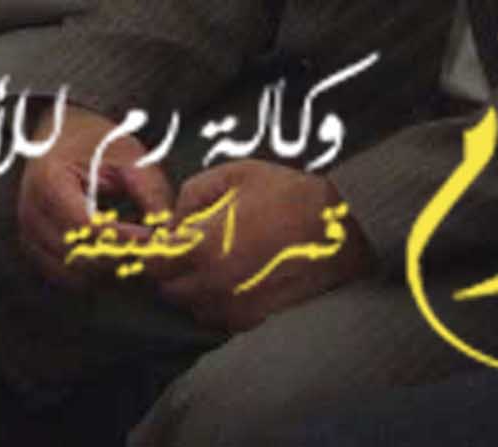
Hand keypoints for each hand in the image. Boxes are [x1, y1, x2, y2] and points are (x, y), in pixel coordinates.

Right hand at [18, 107, 176, 289]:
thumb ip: (152, 196)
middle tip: (154, 255)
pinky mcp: (36, 248)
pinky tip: (118, 258)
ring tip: (138, 256)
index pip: (86, 228)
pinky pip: (66, 277)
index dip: (123, 240)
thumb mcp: (131, 159)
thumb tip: (172, 239)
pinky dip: (94, 275)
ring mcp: (29, 233)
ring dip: (108, 273)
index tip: (154, 240)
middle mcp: (31, 212)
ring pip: (73, 275)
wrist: (64, 134)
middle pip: (78, 258)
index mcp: (49, 182)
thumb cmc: (99, 143)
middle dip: (120, 261)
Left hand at [144, 161, 370, 331]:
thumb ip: (191, 195)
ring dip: (195, 290)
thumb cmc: (288, 196)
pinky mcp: (259, 320)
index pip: (153, 265)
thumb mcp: (234, 175)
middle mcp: (215, 284)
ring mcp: (237, 306)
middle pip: (169, 291)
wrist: (344, 229)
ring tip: (217, 263)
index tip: (166, 240)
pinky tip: (236, 280)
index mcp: (203, 246)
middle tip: (191, 249)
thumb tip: (174, 221)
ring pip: (194, 309)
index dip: (155, 252)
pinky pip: (222, 321)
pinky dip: (220, 305)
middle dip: (173, 271)